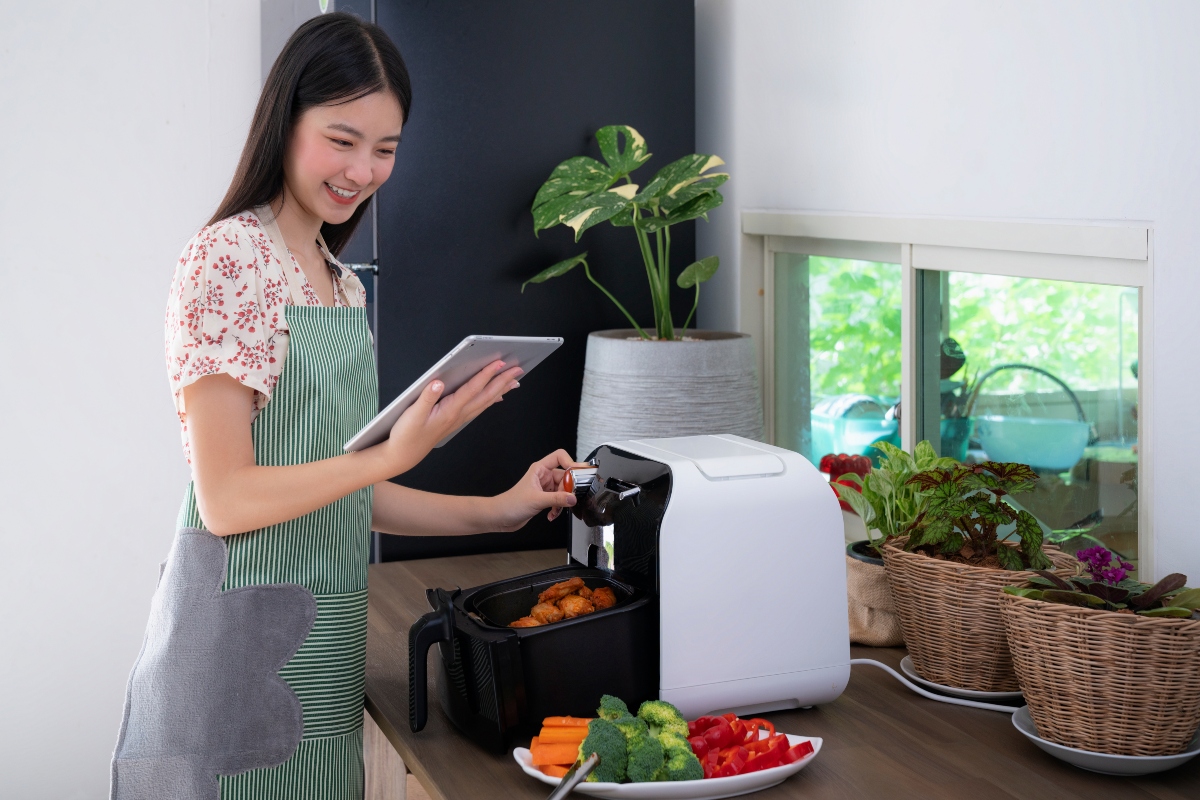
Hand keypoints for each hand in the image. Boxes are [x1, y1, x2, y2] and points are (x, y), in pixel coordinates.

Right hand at [377, 360, 522, 476]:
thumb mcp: (412, 414)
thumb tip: (437, 382)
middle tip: (517, 369)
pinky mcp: (456, 421)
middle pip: (486, 395)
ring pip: (486, 402)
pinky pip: (479, 408)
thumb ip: (426, 398)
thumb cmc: (406, 435)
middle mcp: (458, 414)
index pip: (472, 389)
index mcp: (450, 410)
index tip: (498, 363)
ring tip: (514, 381)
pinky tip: (497, 397)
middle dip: (503, 381)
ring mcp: (459, 419)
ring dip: (501, 390)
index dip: (486, 374)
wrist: (403, 455)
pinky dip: (491, 400)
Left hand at [490, 450, 591, 531]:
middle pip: (566, 476)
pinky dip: (558, 508)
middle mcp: (544, 477)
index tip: (579, 474)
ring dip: (563, 501)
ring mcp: (545, 488)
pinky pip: (559, 500)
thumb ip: (556, 499)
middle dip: (569, 489)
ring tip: (556, 509)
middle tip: (570, 498)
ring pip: (564, 490)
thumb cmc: (510, 504)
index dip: (571, 462)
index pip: (560, 457)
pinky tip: (552, 514)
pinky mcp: (545, 499)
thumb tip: (573, 498)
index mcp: (540, 469)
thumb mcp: (536, 500)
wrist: (500, 517)